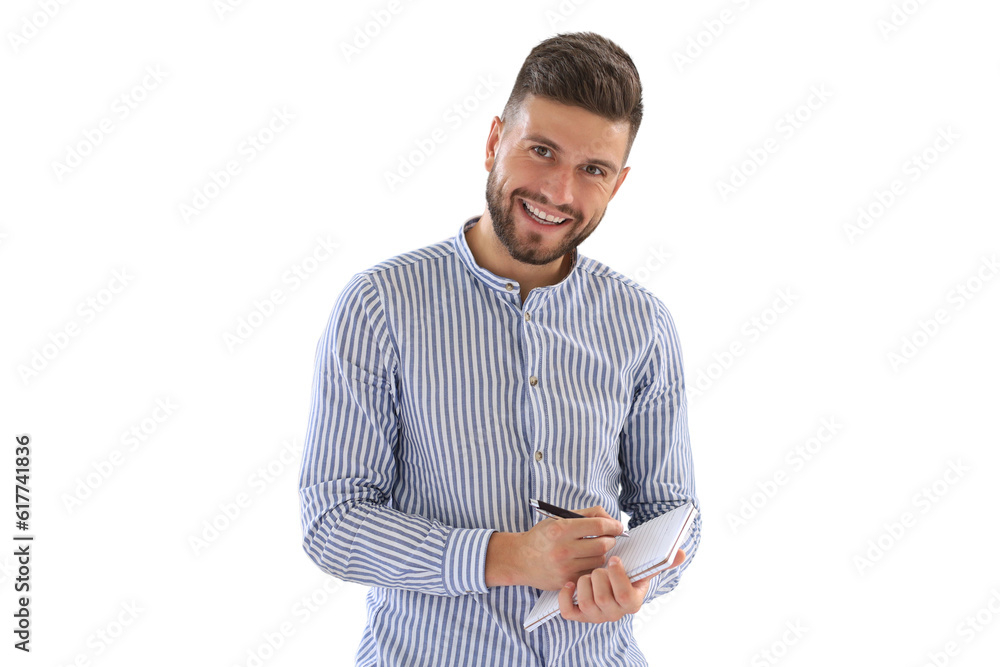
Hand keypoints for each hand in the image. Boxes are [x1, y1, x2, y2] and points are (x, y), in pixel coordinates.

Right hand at [515, 505, 625, 590]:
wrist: (520, 560)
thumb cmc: (542, 536)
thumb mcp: (559, 518)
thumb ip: (586, 514)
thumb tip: (611, 519)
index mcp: (561, 529)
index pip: (598, 525)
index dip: (613, 525)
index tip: (618, 527)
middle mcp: (563, 549)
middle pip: (603, 544)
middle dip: (611, 539)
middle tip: (609, 537)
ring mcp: (565, 568)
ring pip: (599, 560)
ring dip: (602, 553)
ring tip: (594, 549)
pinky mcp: (567, 582)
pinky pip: (591, 573)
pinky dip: (593, 566)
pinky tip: (587, 561)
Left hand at [559, 549, 684, 623]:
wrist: (607, 586)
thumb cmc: (625, 575)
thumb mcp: (643, 569)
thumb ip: (662, 562)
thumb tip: (681, 554)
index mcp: (632, 602)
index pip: (626, 596)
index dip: (618, 577)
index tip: (614, 559)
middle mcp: (614, 613)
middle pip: (603, 598)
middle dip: (599, 576)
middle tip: (600, 566)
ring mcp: (595, 616)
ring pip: (586, 601)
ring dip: (585, 582)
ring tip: (589, 573)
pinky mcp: (578, 615)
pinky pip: (568, 611)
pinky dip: (566, 596)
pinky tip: (570, 583)